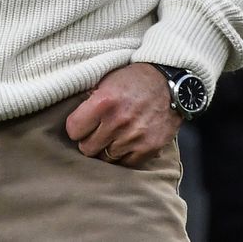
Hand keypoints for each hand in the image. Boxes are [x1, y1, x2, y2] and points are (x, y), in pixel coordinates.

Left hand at [64, 63, 181, 165]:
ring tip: (112, 137)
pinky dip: (124, 156)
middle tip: (96, 133)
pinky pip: (126, 164)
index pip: (73, 130)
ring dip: (107, 150)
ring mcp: (135, 137)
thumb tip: (73, 116)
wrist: (169, 83)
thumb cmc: (134, 80)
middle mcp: (118, 122)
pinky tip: (125, 144)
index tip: (81, 126)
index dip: (76, 128)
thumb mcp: (106, 79)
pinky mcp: (150, 148)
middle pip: (88, 149)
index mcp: (104, 102)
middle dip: (89, 141)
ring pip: (106, 159)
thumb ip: (89, 99)